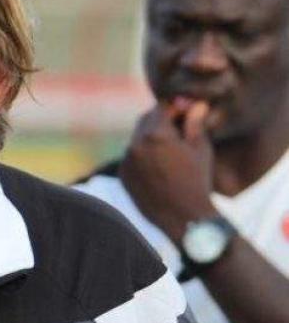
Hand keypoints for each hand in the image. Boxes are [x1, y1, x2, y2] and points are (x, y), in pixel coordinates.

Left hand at [119, 99, 218, 241]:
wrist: (182, 218)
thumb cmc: (197, 181)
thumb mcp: (200, 149)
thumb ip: (194, 123)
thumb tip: (197, 104)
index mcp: (156, 134)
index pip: (161, 108)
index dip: (175, 107)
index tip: (187, 110)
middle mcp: (136, 144)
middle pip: (146, 120)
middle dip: (161, 119)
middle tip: (179, 125)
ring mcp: (127, 159)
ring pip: (137, 137)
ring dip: (151, 137)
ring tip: (171, 147)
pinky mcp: (123, 173)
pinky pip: (132, 155)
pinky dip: (143, 154)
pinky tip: (160, 163)